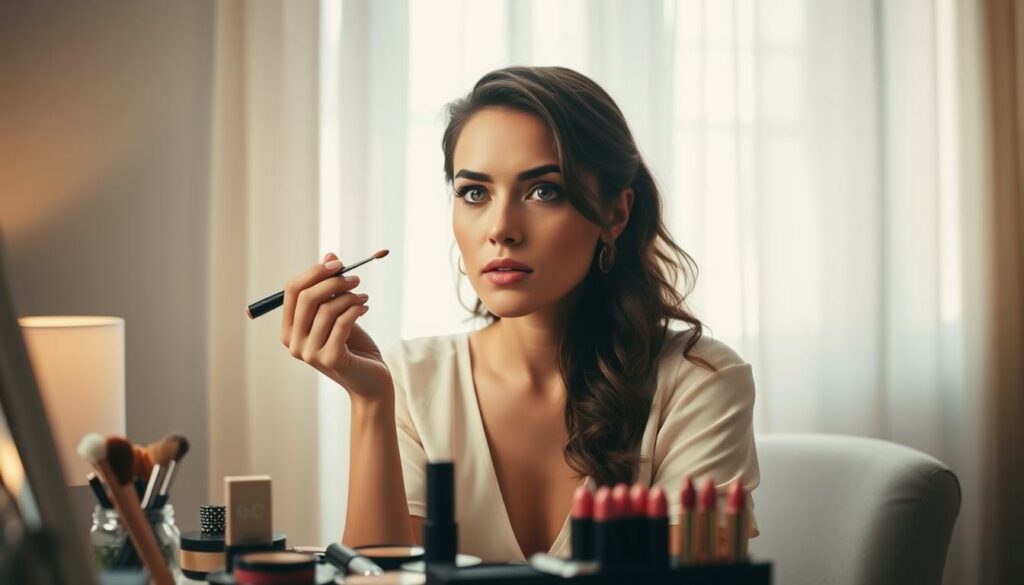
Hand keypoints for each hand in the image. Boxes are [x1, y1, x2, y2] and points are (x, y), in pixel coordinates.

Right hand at [280, 252, 392, 401]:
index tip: (338, 263)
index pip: (292, 291)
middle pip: (306, 298)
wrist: (371, 382)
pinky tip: (365, 308)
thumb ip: (330, 289)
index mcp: (289, 330)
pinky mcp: (330, 358)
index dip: (314, 272)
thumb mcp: (339, 314)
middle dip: (333, 282)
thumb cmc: (353, 347)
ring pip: (327, 309)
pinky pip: (342, 323)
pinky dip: (355, 310)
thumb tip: (330, 254)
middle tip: (356, 279)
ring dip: (349, 297)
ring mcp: (310, 353)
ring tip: (363, 298)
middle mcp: (294, 343)